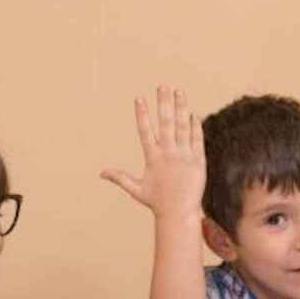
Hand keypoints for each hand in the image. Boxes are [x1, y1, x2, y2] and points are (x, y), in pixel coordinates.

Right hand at [101, 86, 205, 218]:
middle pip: (165, 123)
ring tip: (179, 91)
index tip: (139, 98)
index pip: (145, 131)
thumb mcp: (136, 189)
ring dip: (181, 107)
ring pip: (182, 127)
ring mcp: (184, 156)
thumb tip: (101, 173)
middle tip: (162, 85)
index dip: (142, 114)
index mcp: (152, 158)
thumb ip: (119, 178)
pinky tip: (192, 113)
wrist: (179, 213)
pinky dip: (194, 126)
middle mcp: (168, 154)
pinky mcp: (198, 161)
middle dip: (163, 103)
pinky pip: (196, 139)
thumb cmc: (157, 201)